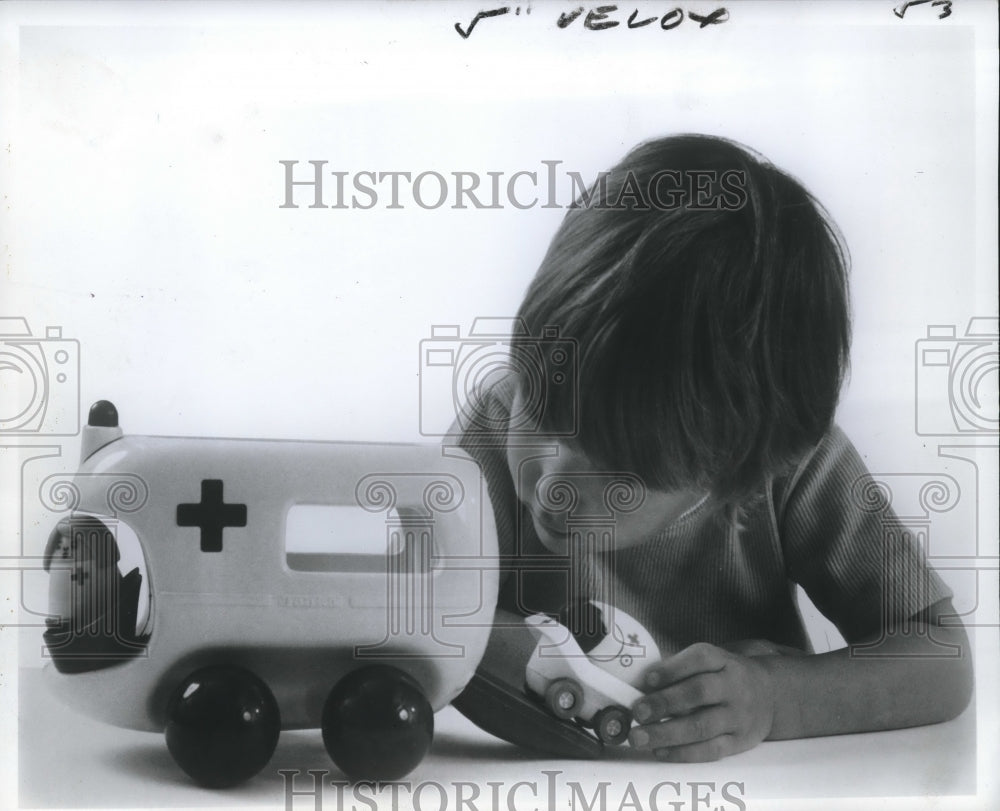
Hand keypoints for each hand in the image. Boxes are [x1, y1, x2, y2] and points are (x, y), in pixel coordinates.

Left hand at [628, 642, 777, 761]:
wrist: (770, 696)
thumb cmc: (724, 677)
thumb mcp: (710, 663)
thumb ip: (679, 670)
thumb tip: (640, 685)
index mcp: (723, 660)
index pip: (699, 658)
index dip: (672, 669)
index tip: (647, 679)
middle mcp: (733, 686)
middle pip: (699, 692)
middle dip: (665, 702)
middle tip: (638, 711)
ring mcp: (738, 716)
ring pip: (702, 726)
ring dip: (667, 733)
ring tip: (640, 737)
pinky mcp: (739, 742)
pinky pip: (710, 750)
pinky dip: (683, 753)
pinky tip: (660, 751)